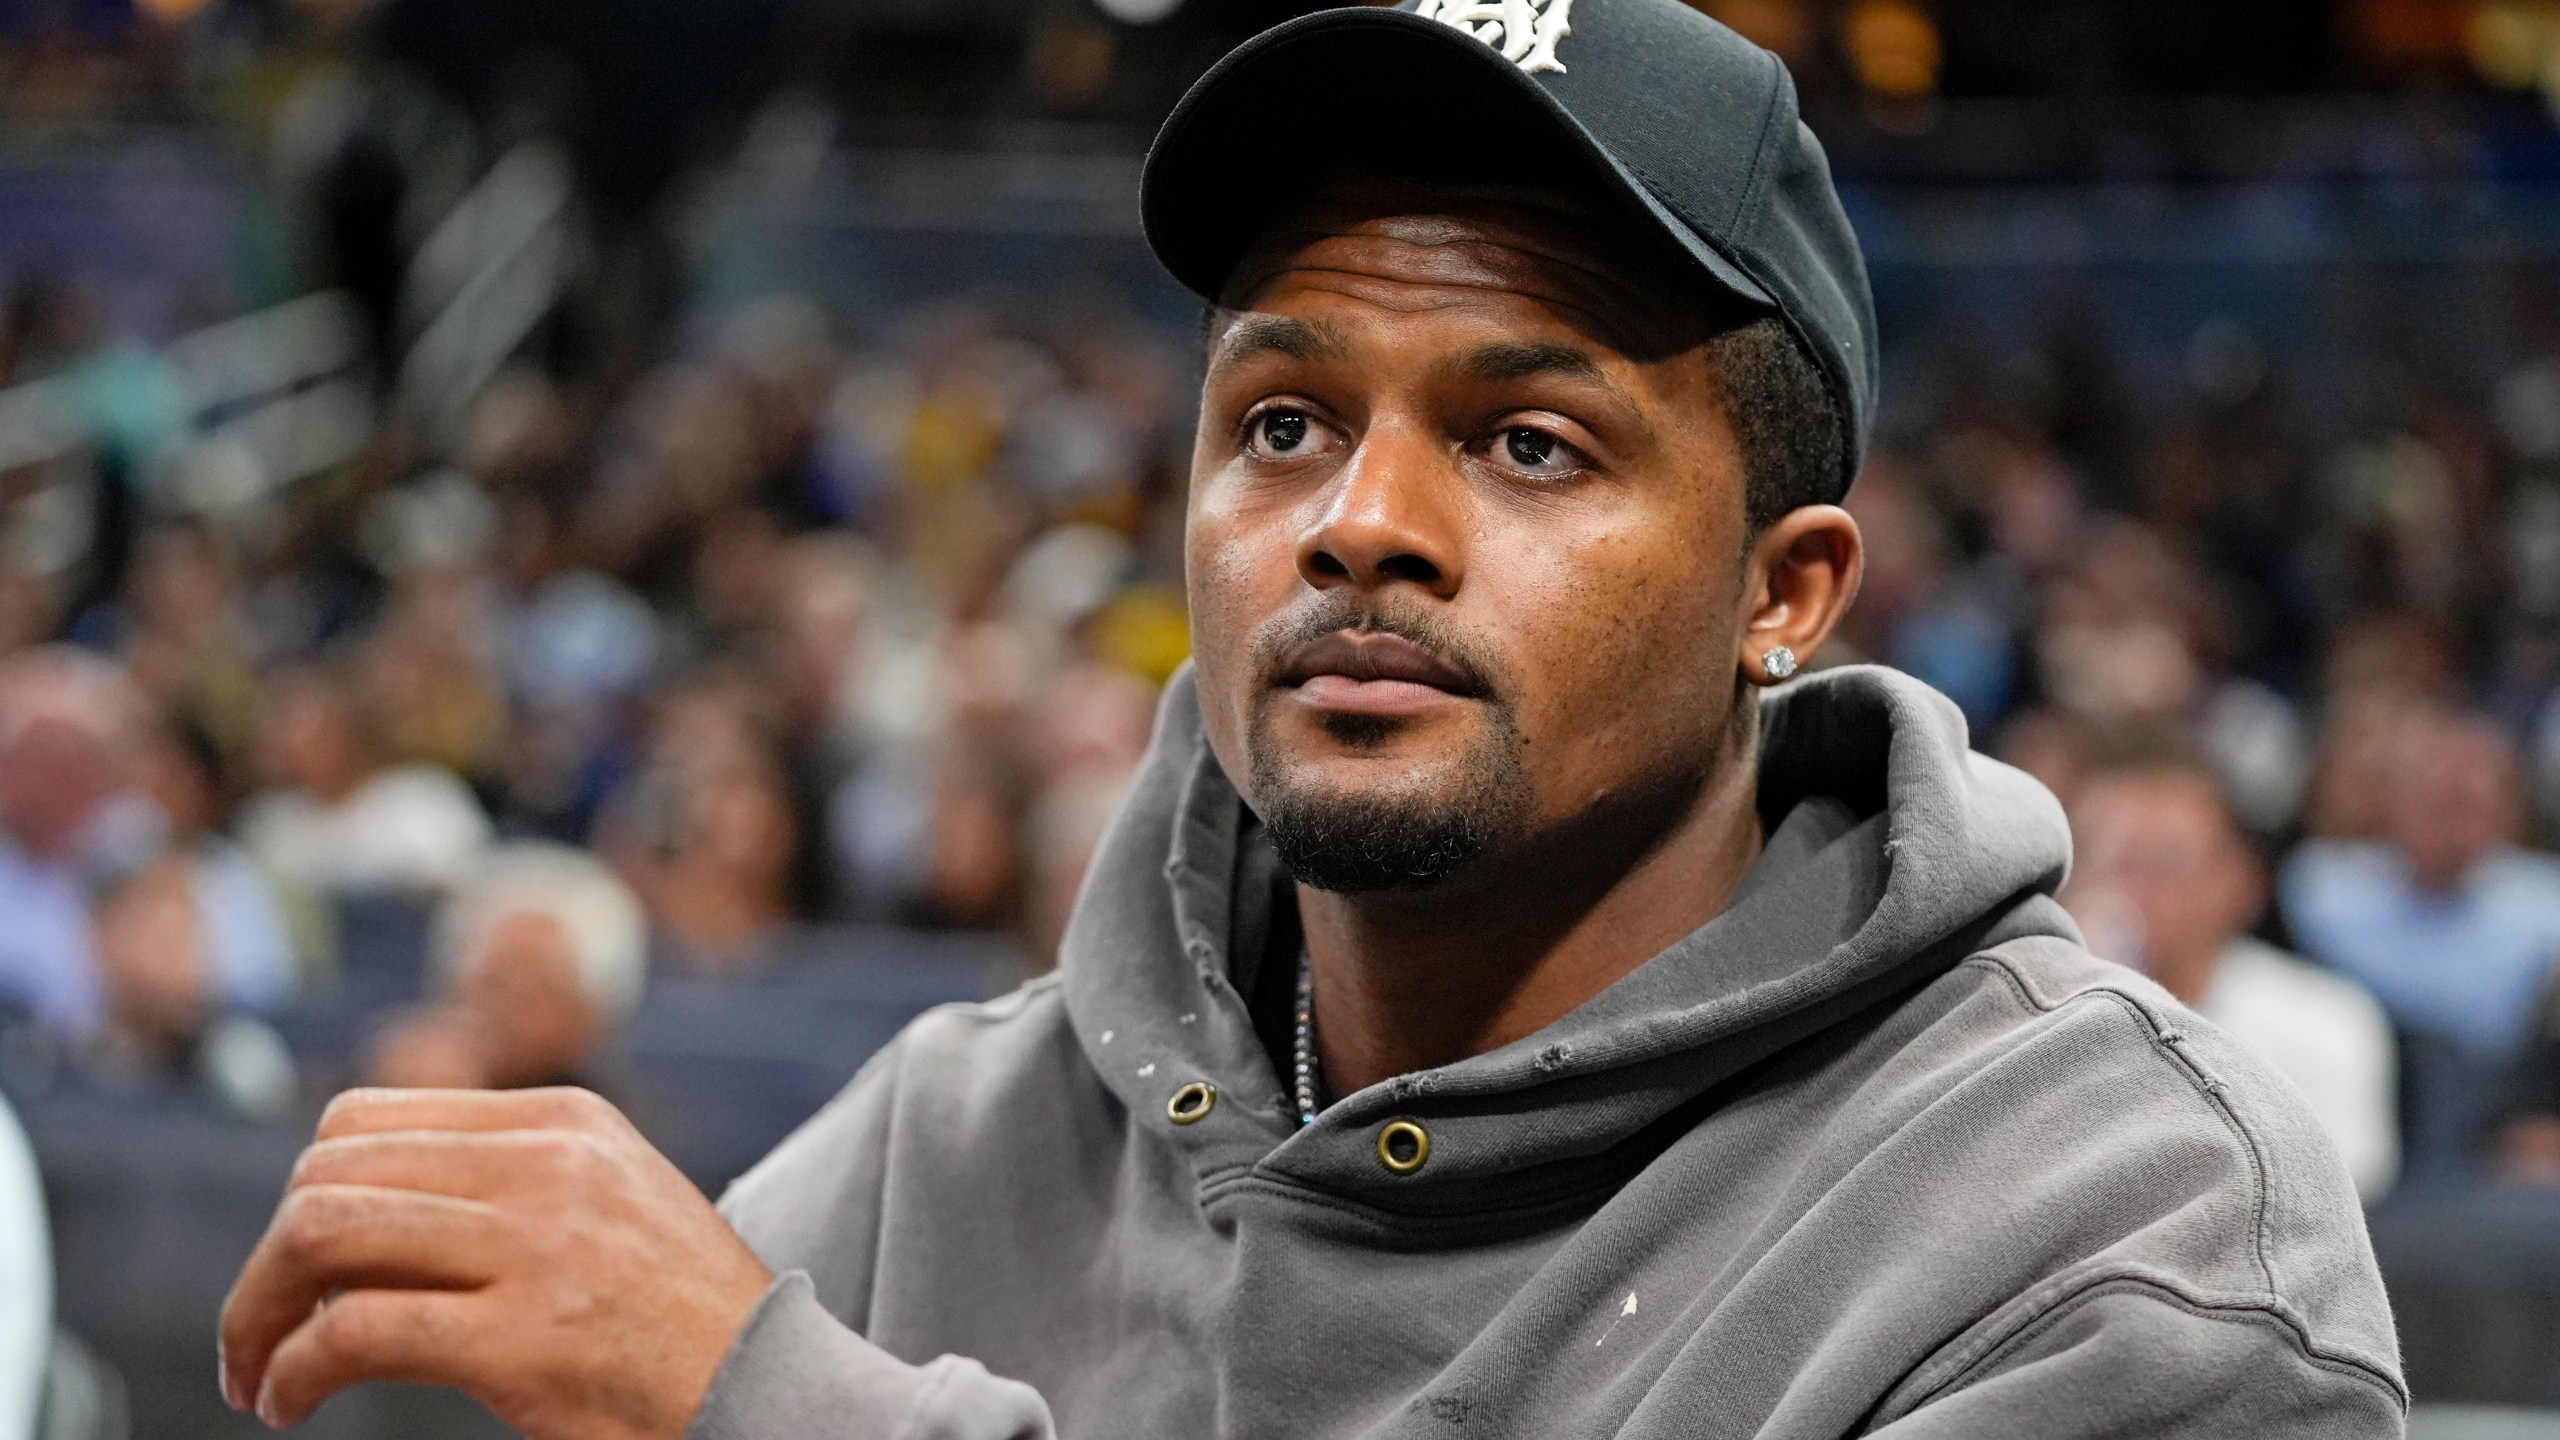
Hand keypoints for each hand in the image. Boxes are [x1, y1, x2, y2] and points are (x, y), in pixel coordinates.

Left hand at [219, 1087, 773, 1437]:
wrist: (772, 1391)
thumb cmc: (679, 1320)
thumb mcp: (607, 1201)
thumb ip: (508, 1178)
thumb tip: (347, 1202)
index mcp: (564, 1120)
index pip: (365, 1118)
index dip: (303, 1194)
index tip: (295, 1273)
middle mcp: (550, 1164)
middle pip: (327, 1173)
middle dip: (265, 1264)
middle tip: (256, 1337)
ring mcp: (539, 1246)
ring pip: (322, 1234)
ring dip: (257, 1314)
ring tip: (259, 1374)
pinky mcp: (525, 1339)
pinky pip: (351, 1332)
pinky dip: (292, 1372)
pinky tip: (292, 1404)